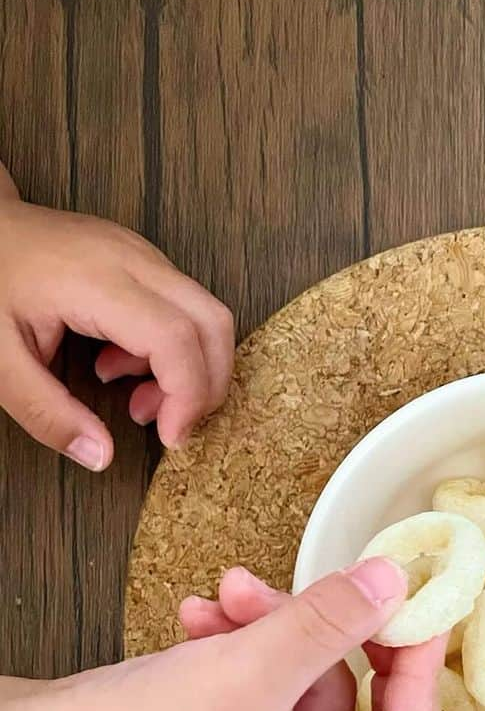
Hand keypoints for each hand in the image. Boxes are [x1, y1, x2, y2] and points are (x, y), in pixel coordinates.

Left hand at [0, 172, 233, 469]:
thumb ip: (46, 412)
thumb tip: (98, 454)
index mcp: (96, 281)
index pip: (176, 339)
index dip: (187, 396)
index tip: (170, 436)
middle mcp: (133, 261)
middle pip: (213, 324)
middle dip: (207, 386)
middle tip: (171, 424)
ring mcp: (143, 256)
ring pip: (208, 317)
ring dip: (191, 370)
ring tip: (137, 398)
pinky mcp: (145, 262)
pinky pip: (186, 310)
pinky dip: (175, 352)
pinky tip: (125, 366)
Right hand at [0, 560, 445, 710]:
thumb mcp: (242, 674)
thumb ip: (328, 623)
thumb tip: (396, 582)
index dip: (418, 670)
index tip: (416, 603)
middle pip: (352, 705)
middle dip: (322, 635)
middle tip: (310, 584)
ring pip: (297, 684)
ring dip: (270, 629)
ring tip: (227, 592)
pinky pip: (254, 688)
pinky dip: (236, 646)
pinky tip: (200, 616)